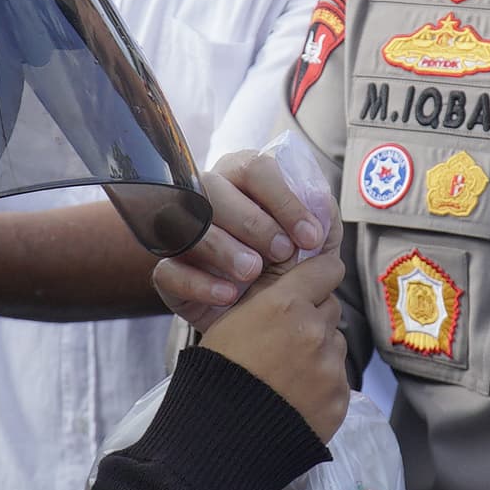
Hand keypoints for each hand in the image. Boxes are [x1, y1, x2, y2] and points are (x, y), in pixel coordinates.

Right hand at [154, 150, 328, 325]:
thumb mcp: (314, 244)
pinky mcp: (168, 270)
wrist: (266, 321)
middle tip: (283, 253)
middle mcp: (207, 197)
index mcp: (243, 180)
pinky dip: (199, 283)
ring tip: (253, 273)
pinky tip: (229, 295)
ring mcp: (182, 232)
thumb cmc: (289, 268)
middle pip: (213, 188)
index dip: (284, 200)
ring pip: (188, 225)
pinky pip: (169, 270)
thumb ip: (321, 218)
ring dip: (224, 249)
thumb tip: (319, 203)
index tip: (310, 235)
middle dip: (253, 223)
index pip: (255, 169)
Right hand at [195, 251, 348, 439]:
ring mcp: (330, 367)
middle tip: (287, 340)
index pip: (327, 269)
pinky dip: (322, 386)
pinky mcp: (339, 398)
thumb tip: (288, 286)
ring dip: (319, 353)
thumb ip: (266, 300)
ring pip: (335, 345)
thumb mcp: (229, 322)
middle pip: (330, 308)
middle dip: (313, 318)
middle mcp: (314, 330)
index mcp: (285, 304)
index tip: (317, 282)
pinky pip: (338, 380)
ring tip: (287, 375)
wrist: (221, 438)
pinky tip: (295, 397)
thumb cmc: (216, 377)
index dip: (321, 275)